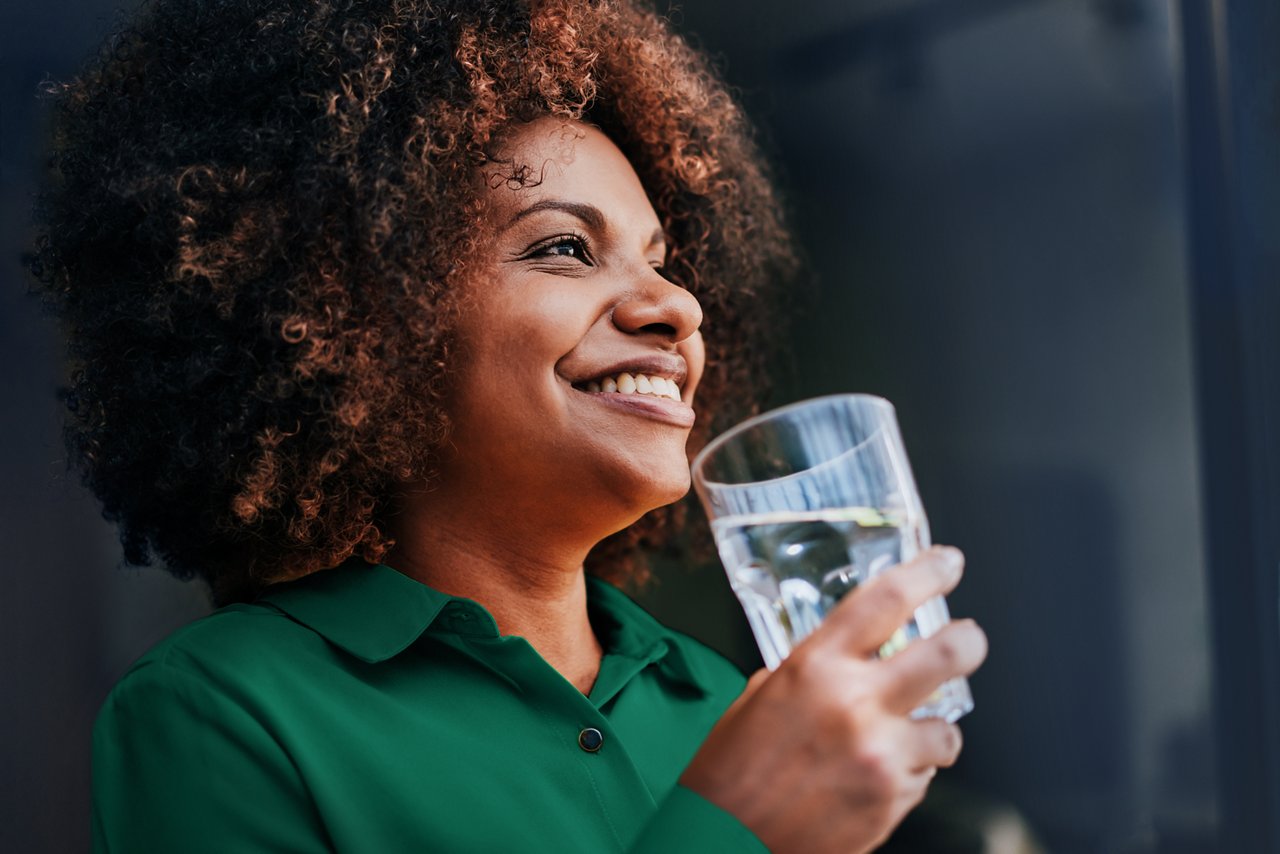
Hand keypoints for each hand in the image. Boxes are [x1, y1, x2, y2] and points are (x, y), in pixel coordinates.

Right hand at [681, 546, 986, 853]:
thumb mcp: (760, 697)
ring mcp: (880, 756)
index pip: (887, 600)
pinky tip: (870, 778)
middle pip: (948, 654)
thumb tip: (851, 659)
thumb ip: (812, 673)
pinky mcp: (891, 801)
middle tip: (967, 639)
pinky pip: (924, 777)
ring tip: (900, 738)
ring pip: (947, 730)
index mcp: (814, 666)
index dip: (928, 573)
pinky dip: (907, 773)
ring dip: (930, 731)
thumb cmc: (731, 769)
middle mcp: (854, 704)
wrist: (723, 840)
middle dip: (968, 641)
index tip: (948, 563)